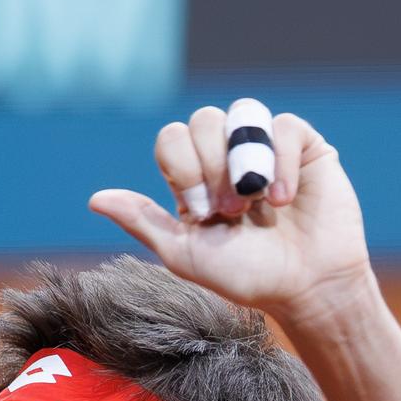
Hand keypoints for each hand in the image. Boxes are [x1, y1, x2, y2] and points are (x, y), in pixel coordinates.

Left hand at [87, 105, 374, 325]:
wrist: (304, 287)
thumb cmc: (244, 275)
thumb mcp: (184, 253)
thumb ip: (142, 221)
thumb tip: (95, 200)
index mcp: (193, 176)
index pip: (172, 138)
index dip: (183, 168)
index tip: (202, 213)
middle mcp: (226, 154)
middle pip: (202, 120)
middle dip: (212, 167)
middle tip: (231, 212)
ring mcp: (265, 147)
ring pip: (242, 112)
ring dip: (242, 159)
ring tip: (255, 201)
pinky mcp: (305, 147)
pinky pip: (285, 125)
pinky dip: (281, 162)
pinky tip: (283, 199)